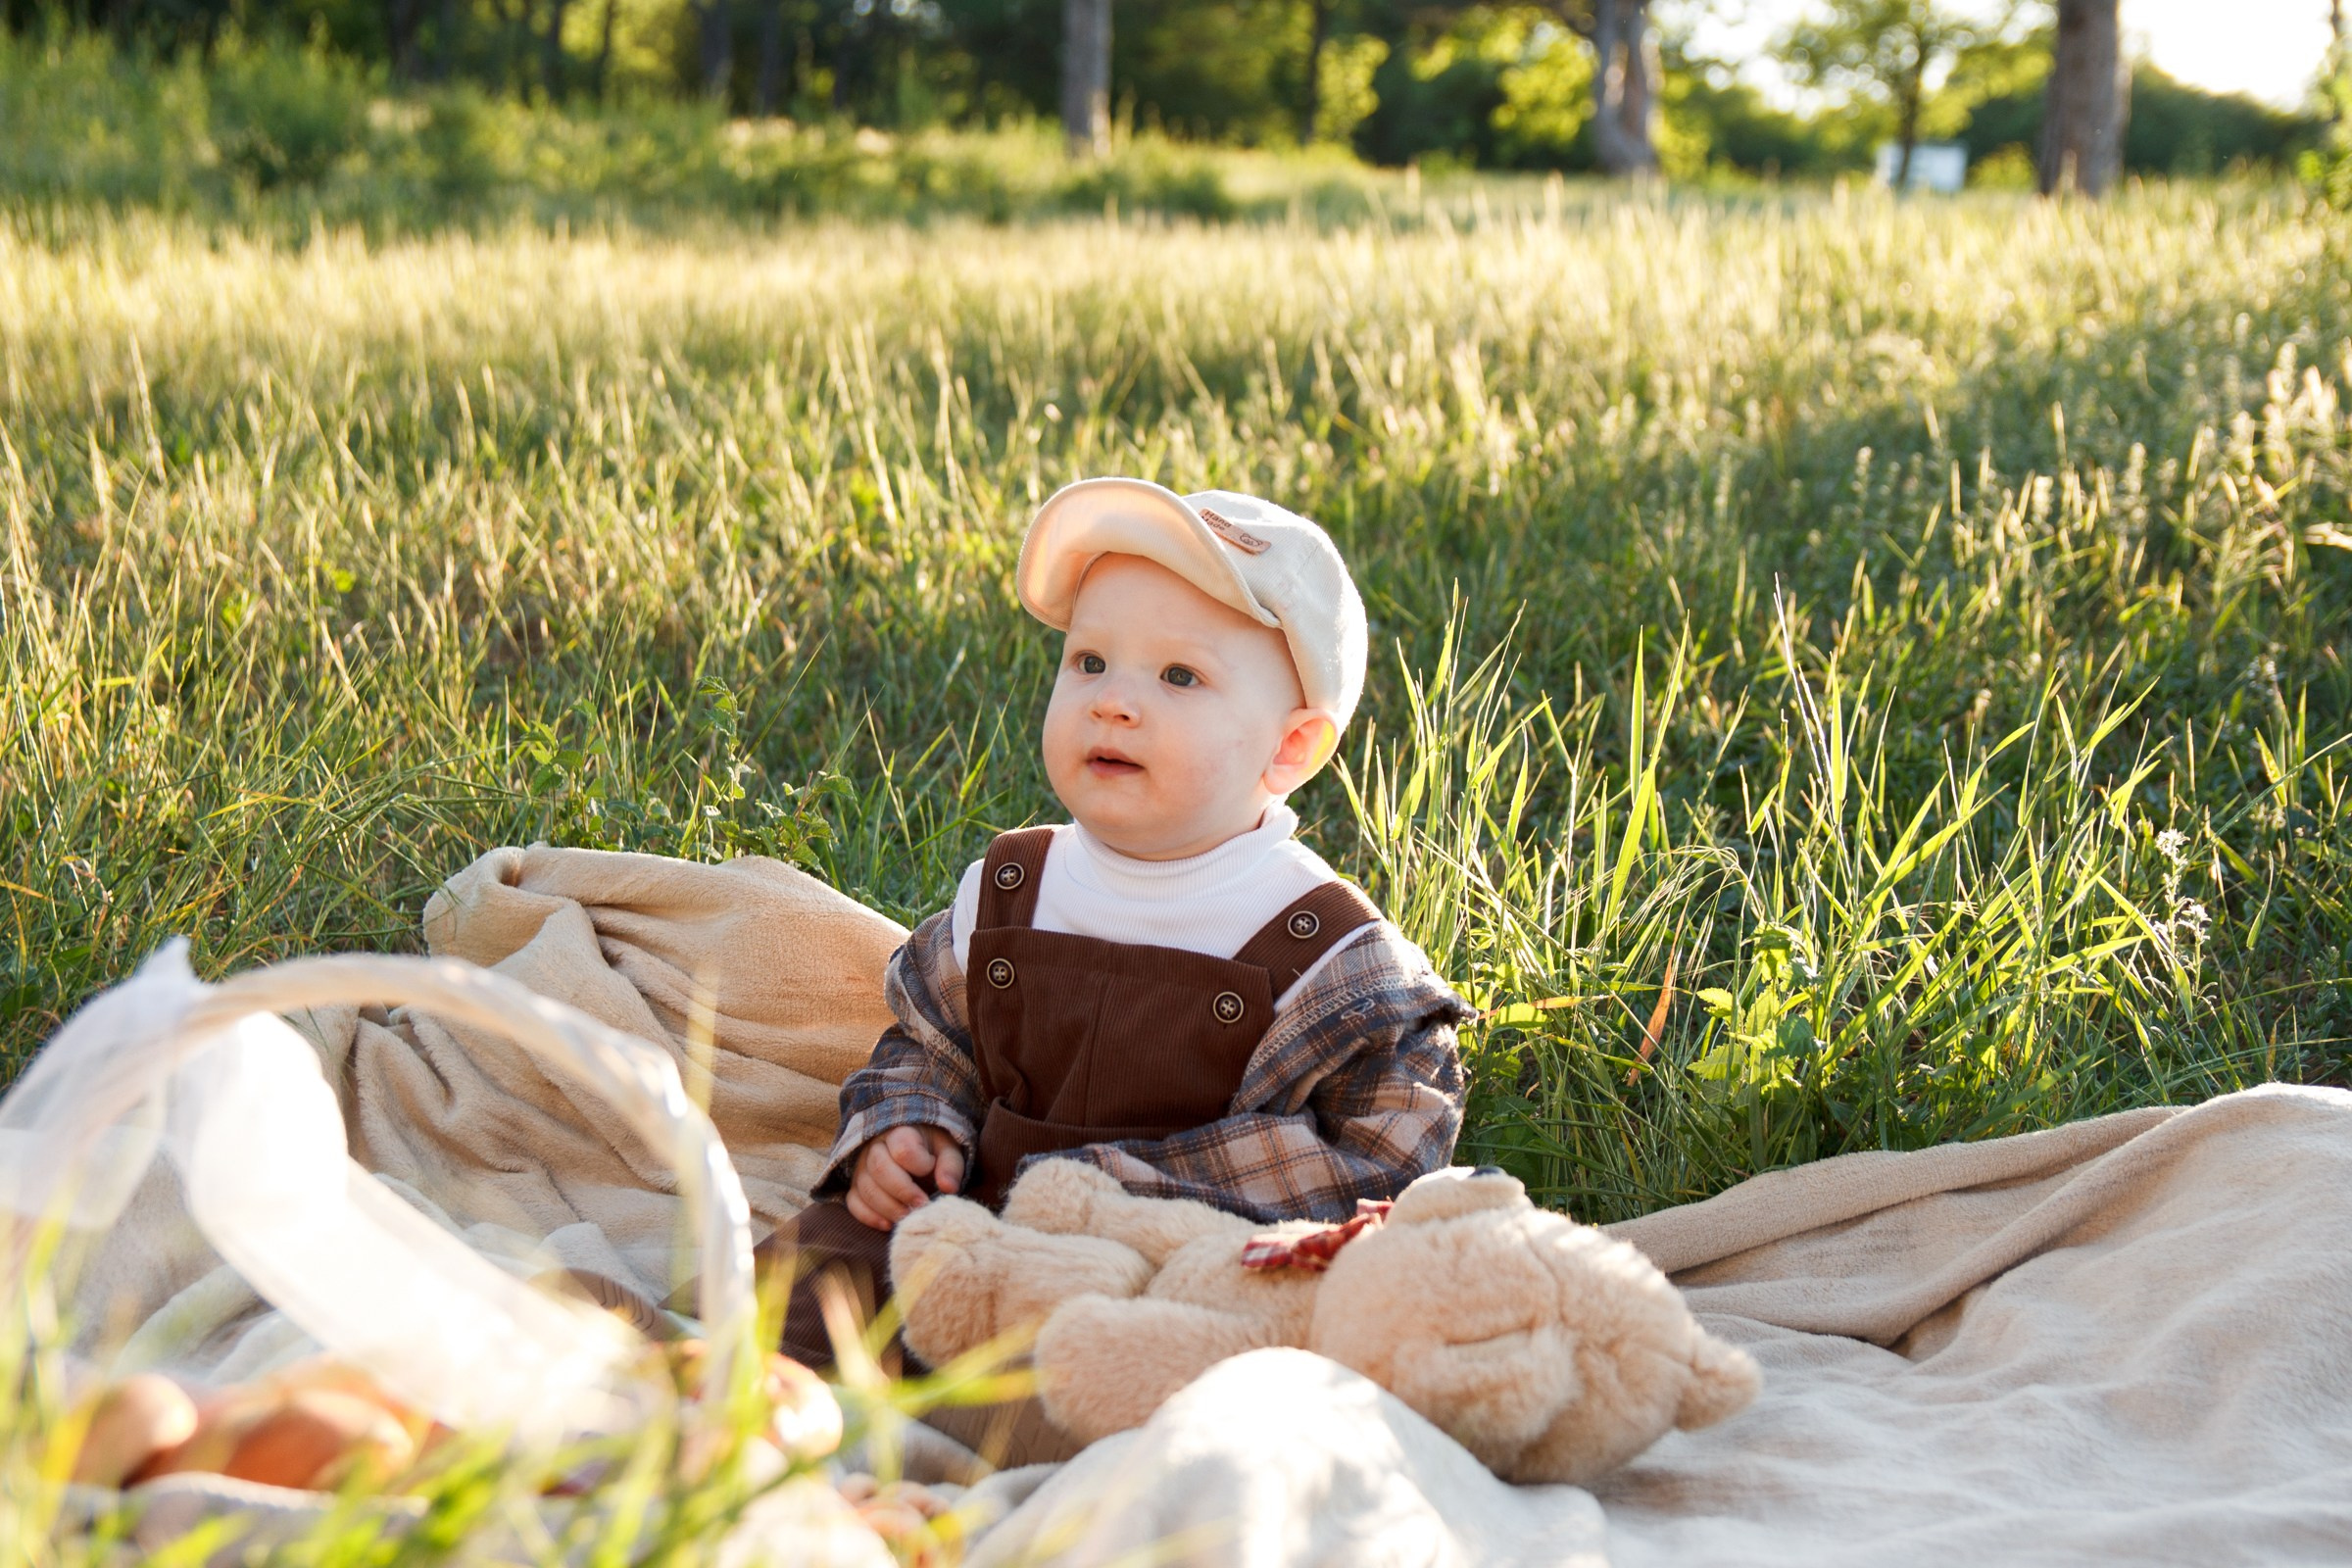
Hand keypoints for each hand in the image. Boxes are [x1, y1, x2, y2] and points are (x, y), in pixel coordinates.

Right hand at [844, 1126, 966, 1229]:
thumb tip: (948, 1188)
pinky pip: (853, 1202)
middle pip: (879, 1169)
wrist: (913, 1150)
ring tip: (909, 1217)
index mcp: (899, 1132)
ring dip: (889, 1208)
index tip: (931, 1170)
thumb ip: (950, 1166)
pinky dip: (869, 1216)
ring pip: (866, 1188)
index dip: (919, 1165)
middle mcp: (875, 1147)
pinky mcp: (856, 1186)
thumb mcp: (947, 1150)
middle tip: (922, 1206)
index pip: (903, 1149)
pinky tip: (888, 1225)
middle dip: (903, 1192)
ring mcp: (861, 1167)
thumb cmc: (932, 1150)